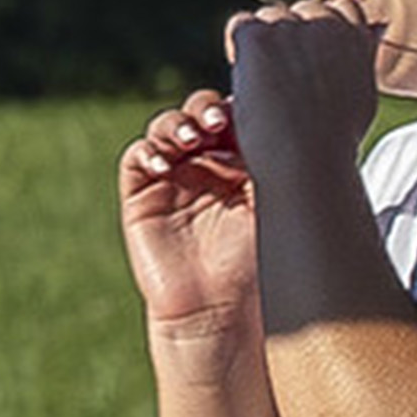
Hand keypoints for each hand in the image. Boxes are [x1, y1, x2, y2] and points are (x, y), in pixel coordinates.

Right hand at [117, 89, 259, 329]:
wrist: (220, 311)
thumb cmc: (258, 262)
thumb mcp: (273, 202)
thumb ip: (271, 155)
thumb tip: (279, 108)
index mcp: (244, 162)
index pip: (236, 114)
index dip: (238, 105)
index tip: (251, 112)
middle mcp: (208, 165)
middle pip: (200, 113)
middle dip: (206, 111)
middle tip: (218, 125)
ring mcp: (174, 178)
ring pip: (167, 127)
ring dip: (176, 124)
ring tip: (192, 139)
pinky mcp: (142, 197)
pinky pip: (138, 158)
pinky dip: (148, 151)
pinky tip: (165, 163)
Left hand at [219, 0, 383, 171]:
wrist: (308, 160)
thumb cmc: (333, 142)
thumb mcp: (362, 95)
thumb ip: (363, 57)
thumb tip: (374, 29)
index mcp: (357, 37)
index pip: (340, 10)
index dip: (319, 35)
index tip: (310, 65)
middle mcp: (329, 24)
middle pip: (302, 12)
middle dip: (290, 38)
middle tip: (283, 82)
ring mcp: (294, 29)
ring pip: (270, 18)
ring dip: (264, 44)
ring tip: (267, 87)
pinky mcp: (261, 38)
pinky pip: (241, 26)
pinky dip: (238, 48)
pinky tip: (247, 79)